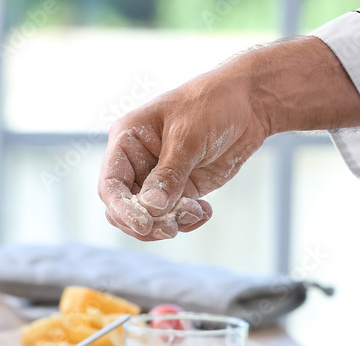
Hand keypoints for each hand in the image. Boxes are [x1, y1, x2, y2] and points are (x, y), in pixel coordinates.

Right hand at [98, 65, 268, 240]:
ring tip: (196, 212)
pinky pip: (174, 216)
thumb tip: (151, 208)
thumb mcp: (187, 137)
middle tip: (171, 229)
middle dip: (146, 223)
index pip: (111, 184)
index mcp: (127, 141)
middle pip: (125, 207)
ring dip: (169, 223)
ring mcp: (159, 178)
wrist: (248, 103)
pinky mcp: (182, 189)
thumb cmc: (212, 104)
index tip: (144, 225)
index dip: (122, 209)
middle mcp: (138, 162)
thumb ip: (168, 175)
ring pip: (149, 217)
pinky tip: (205, 211)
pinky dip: (187, 221)